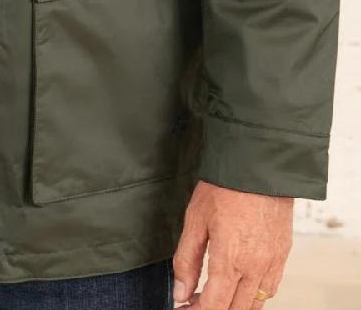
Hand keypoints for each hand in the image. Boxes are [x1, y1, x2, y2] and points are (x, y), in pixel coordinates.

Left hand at [172, 180, 292, 307]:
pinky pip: (270, 289)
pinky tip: (238, 284)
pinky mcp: (282, 256)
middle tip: (192, 301)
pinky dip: (253, 296)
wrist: (259, 166)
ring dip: (233, 306)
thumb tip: (180, 292)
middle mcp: (255, 269)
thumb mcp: (195, 219)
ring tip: (212, 294)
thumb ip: (186, 260)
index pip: (214, 307)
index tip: (182, 309)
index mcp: (230, 261)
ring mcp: (272, 264)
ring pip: (254, 304)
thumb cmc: (225, 188)